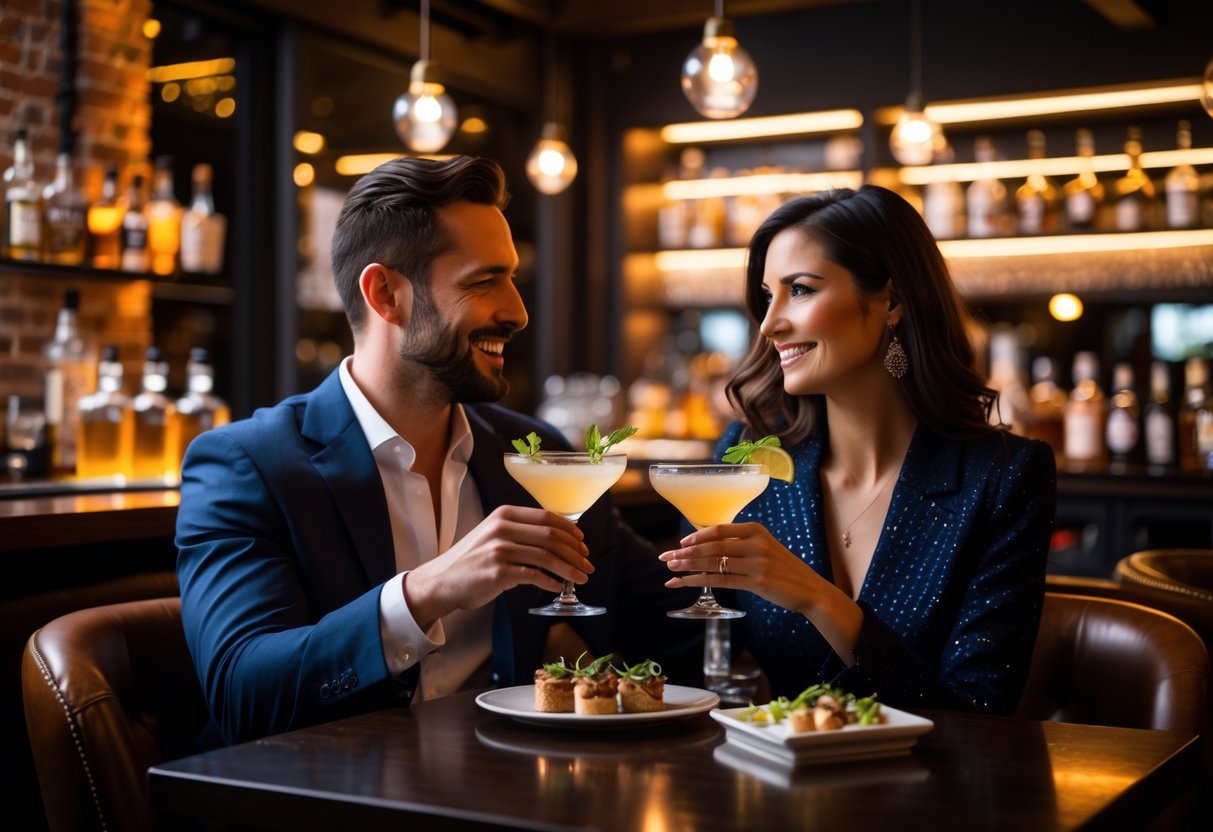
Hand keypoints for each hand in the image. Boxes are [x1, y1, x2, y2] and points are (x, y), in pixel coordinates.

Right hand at [404, 505, 591, 626]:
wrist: (440, 581)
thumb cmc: (470, 561)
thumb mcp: (493, 535)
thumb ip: (520, 533)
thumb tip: (557, 542)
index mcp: (504, 515)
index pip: (547, 517)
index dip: (570, 530)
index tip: (583, 543)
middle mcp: (502, 528)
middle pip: (551, 536)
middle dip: (575, 551)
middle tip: (587, 564)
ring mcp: (499, 550)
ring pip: (547, 556)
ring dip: (569, 568)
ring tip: (582, 577)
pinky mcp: (497, 572)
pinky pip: (533, 575)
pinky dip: (551, 581)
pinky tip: (558, 586)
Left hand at [658, 522, 822, 612]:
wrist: (811, 590)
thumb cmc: (784, 570)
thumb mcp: (766, 549)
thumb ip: (743, 544)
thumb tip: (712, 546)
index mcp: (756, 530)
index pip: (719, 529)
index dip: (696, 536)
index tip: (680, 543)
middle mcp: (756, 543)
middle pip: (712, 546)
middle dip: (685, 552)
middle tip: (665, 557)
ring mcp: (757, 563)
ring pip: (713, 563)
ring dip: (688, 567)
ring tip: (670, 569)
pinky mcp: (758, 582)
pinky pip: (721, 580)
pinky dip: (699, 581)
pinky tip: (684, 582)